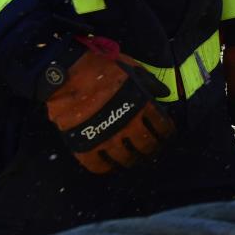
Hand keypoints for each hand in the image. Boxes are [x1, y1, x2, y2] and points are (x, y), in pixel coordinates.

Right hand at [45, 36, 175, 172]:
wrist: (67, 71)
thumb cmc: (101, 66)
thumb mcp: (132, 68)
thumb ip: (150, 83)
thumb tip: (165, 94)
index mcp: (140, 105)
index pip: (161, 126)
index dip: (166, 133)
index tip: (166, 136)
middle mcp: (126, 124)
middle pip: (146, 146)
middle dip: (152, 150)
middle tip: (151, 152)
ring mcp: (105, 136)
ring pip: (125, 158)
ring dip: (131, 160)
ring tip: (132, 160)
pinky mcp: (84, 144)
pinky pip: (98, 165)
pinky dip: (105, 168)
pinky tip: (109, 164)